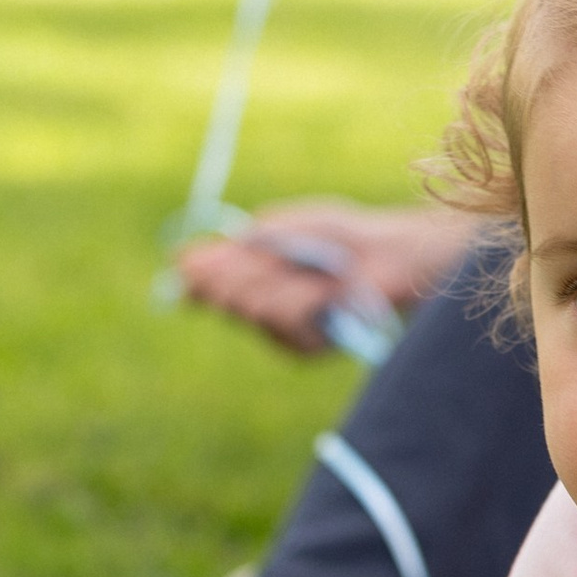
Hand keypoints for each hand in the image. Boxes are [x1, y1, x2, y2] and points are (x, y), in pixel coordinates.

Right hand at [178, 203, 478, 356]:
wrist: (393, 258)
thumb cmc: (343, 236)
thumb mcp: (287, 227)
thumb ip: (239, 246)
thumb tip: (183, 260)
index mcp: (247, 275)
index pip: (204, 284)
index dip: (196, 275)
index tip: (189, 261)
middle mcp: (259, 308)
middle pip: (223, 297)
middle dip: (240, 271)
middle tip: (269, 256)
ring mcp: (281, 331)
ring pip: (253, 308)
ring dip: (281, 280)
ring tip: (314, 271)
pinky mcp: (306, 349)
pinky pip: (288, 321)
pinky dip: (307, 298)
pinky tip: (327, 292)